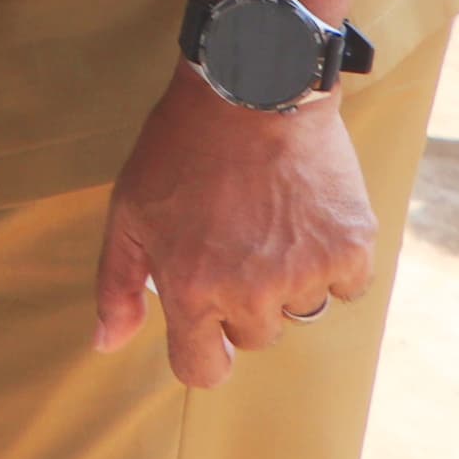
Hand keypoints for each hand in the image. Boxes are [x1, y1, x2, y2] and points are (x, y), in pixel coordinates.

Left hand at [92, 64, 380, 386]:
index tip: (208, 325)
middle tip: (234, 239)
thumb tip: (107, 344)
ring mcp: (305, 273)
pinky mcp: (351, 250)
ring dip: (289, 278)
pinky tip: (306, 213)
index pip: (203, 369)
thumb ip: (117, 285)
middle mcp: (250, 292)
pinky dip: (332, 258)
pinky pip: (346, 285)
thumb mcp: (126, 212)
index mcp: (190, 289)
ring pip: (301, 309)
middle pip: (255, 335)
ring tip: (268, 218)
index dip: (204, 351)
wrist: (250, 89)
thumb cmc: (180, 150)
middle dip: (243, 299)